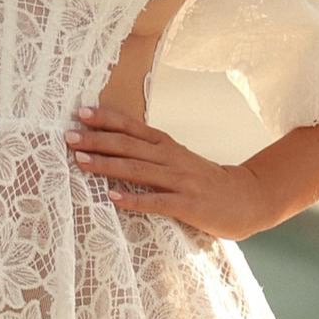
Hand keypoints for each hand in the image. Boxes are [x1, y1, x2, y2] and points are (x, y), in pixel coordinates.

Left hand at [65, 105, 273, 241]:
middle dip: (97, 140)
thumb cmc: (208, 182)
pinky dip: (134, 199)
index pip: (132, 128)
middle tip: (68, 137)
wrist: (250, 198)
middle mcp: (171, 158)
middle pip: (129, 146)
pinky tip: (113, 198)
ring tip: (80, 162)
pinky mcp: (188, 205)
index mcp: (168, 146)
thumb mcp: (180, 161)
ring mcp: (180, 181)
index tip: (80, 113)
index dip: (107, 119)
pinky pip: (157, 201)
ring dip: (107, 165)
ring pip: (138, 170)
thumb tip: (118, 150)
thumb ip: (153, 155)